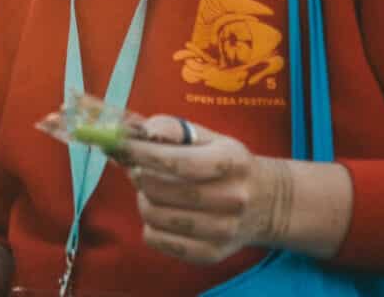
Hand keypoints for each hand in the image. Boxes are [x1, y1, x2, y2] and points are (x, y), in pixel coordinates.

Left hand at [118, 115, 288, 266]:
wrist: (264, 203)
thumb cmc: (225, 163)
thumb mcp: (208, 136)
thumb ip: (173, 128)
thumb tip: (139, 132)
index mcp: (231, 162)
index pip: (175, 162)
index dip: (140, 153)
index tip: (119, 145)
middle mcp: (232, 198)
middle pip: (160, 190)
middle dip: (138, 175)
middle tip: (138, 167)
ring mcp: (223, 230)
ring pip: (155, 215)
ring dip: (143, 199)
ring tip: (152, 190)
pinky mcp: (211, 254)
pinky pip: (157, 240)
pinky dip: (149, 225)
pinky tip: (161, 212)